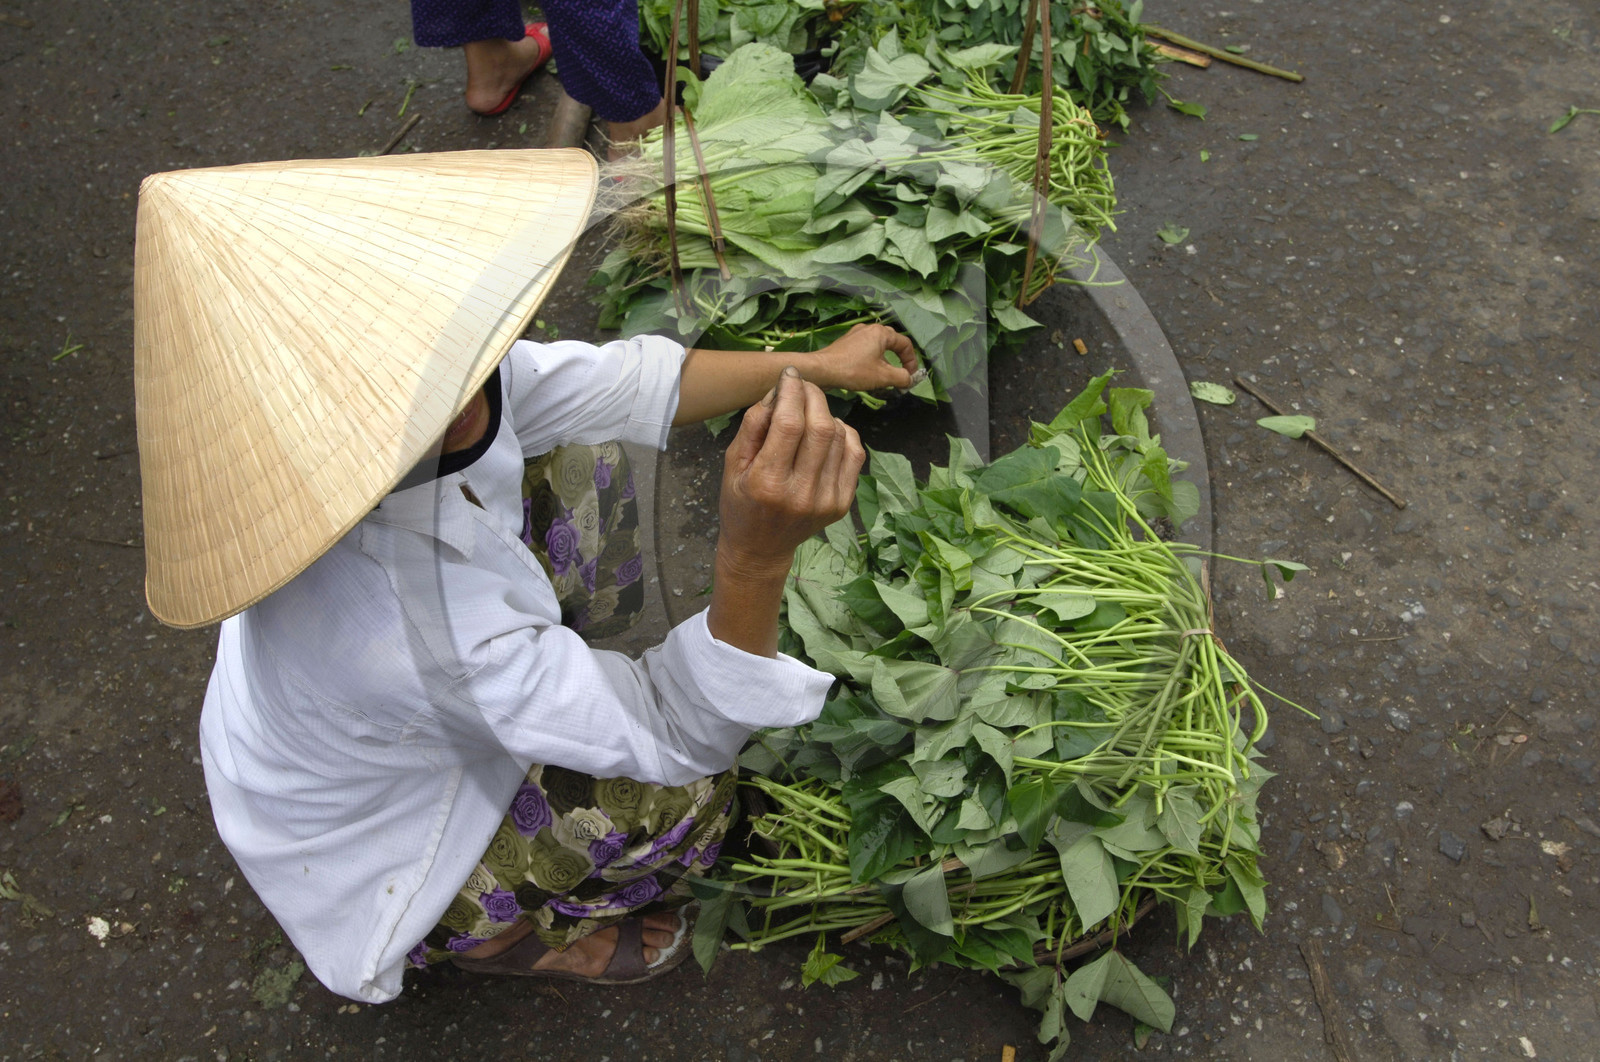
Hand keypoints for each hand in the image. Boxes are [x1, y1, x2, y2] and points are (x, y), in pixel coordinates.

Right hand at [717, 367, 865, 576]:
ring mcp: (827, 500)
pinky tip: (828, 430)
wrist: (760, 549)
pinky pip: (854, 453)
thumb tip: (780, 390)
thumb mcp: (732, 463)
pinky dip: (844, 432)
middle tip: (801, 386)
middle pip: (820, 427)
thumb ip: (755, 424)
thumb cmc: (740, 502)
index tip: (789, 375)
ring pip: (840, 436)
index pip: (789, 424)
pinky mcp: (842, 503)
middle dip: (812, 396)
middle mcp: (801, 494)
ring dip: (826, 413)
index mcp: (768, 483)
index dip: (792, 391)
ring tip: (809, 411)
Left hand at [810, 323, 920, 392]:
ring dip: (884, 363)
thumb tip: (909, 379)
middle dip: (898, 361)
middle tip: (899, 376)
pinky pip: (865, 350)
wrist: (821, 370)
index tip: (910, 376)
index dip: (912, 361)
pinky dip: (871, 361)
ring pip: (877, 348)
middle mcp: (869, 329)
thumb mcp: (883, 377)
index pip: (905, 344)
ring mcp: (855, 335)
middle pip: (892, 343)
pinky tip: (867, 374)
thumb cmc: (854, 371)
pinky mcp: (846, 343)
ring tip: (884, 378)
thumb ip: (902, 377)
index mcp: (881, 333)